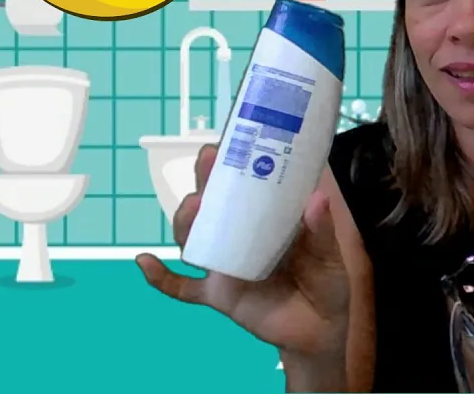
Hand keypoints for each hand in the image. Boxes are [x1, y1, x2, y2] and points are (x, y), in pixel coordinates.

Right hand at [136, 145, 350, 360]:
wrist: (320, 331)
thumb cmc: (325, 282)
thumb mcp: (329, 254)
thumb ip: (321, 231)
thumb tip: (317, 199)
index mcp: (266, 219)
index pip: (244, 185)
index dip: (232, 163)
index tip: (228, 141)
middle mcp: (239, 236)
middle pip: (212, 205)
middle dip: (206, 181)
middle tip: (209, 161)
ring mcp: (224, 265)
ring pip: (193, 239)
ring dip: (186, 220)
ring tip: (194, 207)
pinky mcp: (218, 295)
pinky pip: (182, 287)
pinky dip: (161, 277)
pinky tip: (144, 262)